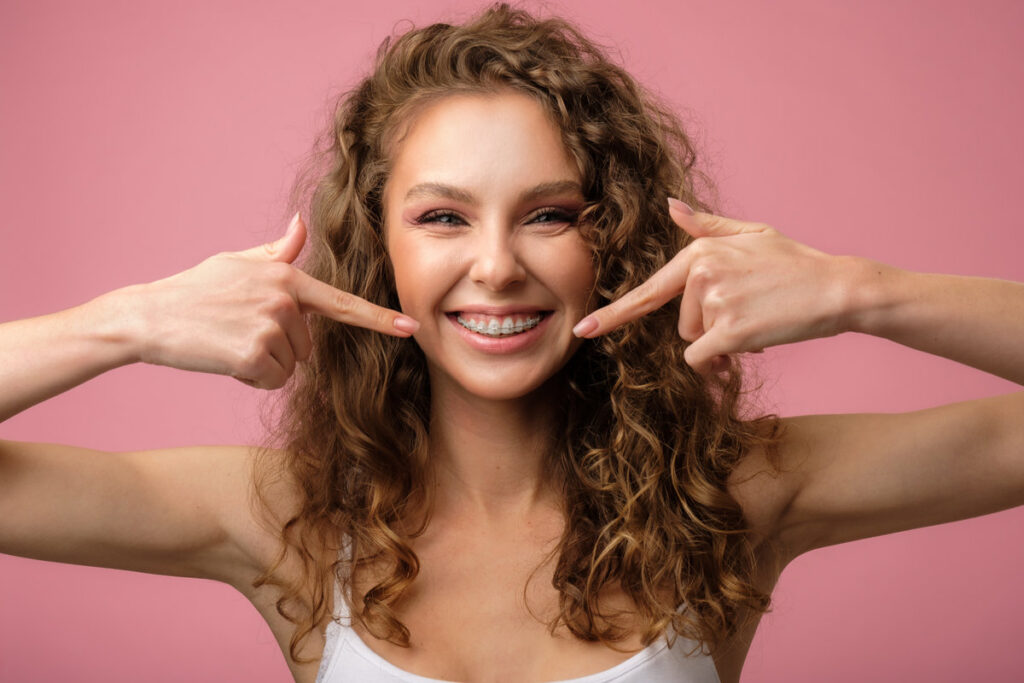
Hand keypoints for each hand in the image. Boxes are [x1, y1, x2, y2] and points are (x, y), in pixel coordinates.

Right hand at [131, 213, 418, 388]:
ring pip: (291, 366)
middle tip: (238, 329)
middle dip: (279, 346)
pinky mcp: (256, 354)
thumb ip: (280, 251)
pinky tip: (225, 357)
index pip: (342, 303)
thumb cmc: (196, 290)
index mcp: (288, 277)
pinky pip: (273, 380)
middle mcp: (286, 300)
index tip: (410, 327)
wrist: (150, 316)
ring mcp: (272, 326)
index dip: (379, 319)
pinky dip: (251, 377)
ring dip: (264, 363)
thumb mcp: (240, 262)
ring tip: (229, 341)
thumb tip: (301, 222)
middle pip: (309, 347)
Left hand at [573, 199, 849, 375]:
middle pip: (680, 323)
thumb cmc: (795, 263)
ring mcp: (714, 301)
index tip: (585, 329)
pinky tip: (750, 341)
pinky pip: (703, 358)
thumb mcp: (751, 234)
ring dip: (720, 341)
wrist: (836, 287)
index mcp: (699, 251)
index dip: (613, 314)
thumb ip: (707, 227)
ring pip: (694, 342)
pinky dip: (721, 360)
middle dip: (708, 326)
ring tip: (755, 319)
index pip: (648, 290)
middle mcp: (700, 273)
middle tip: (747, 310)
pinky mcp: (729, 329)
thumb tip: (672, 206)